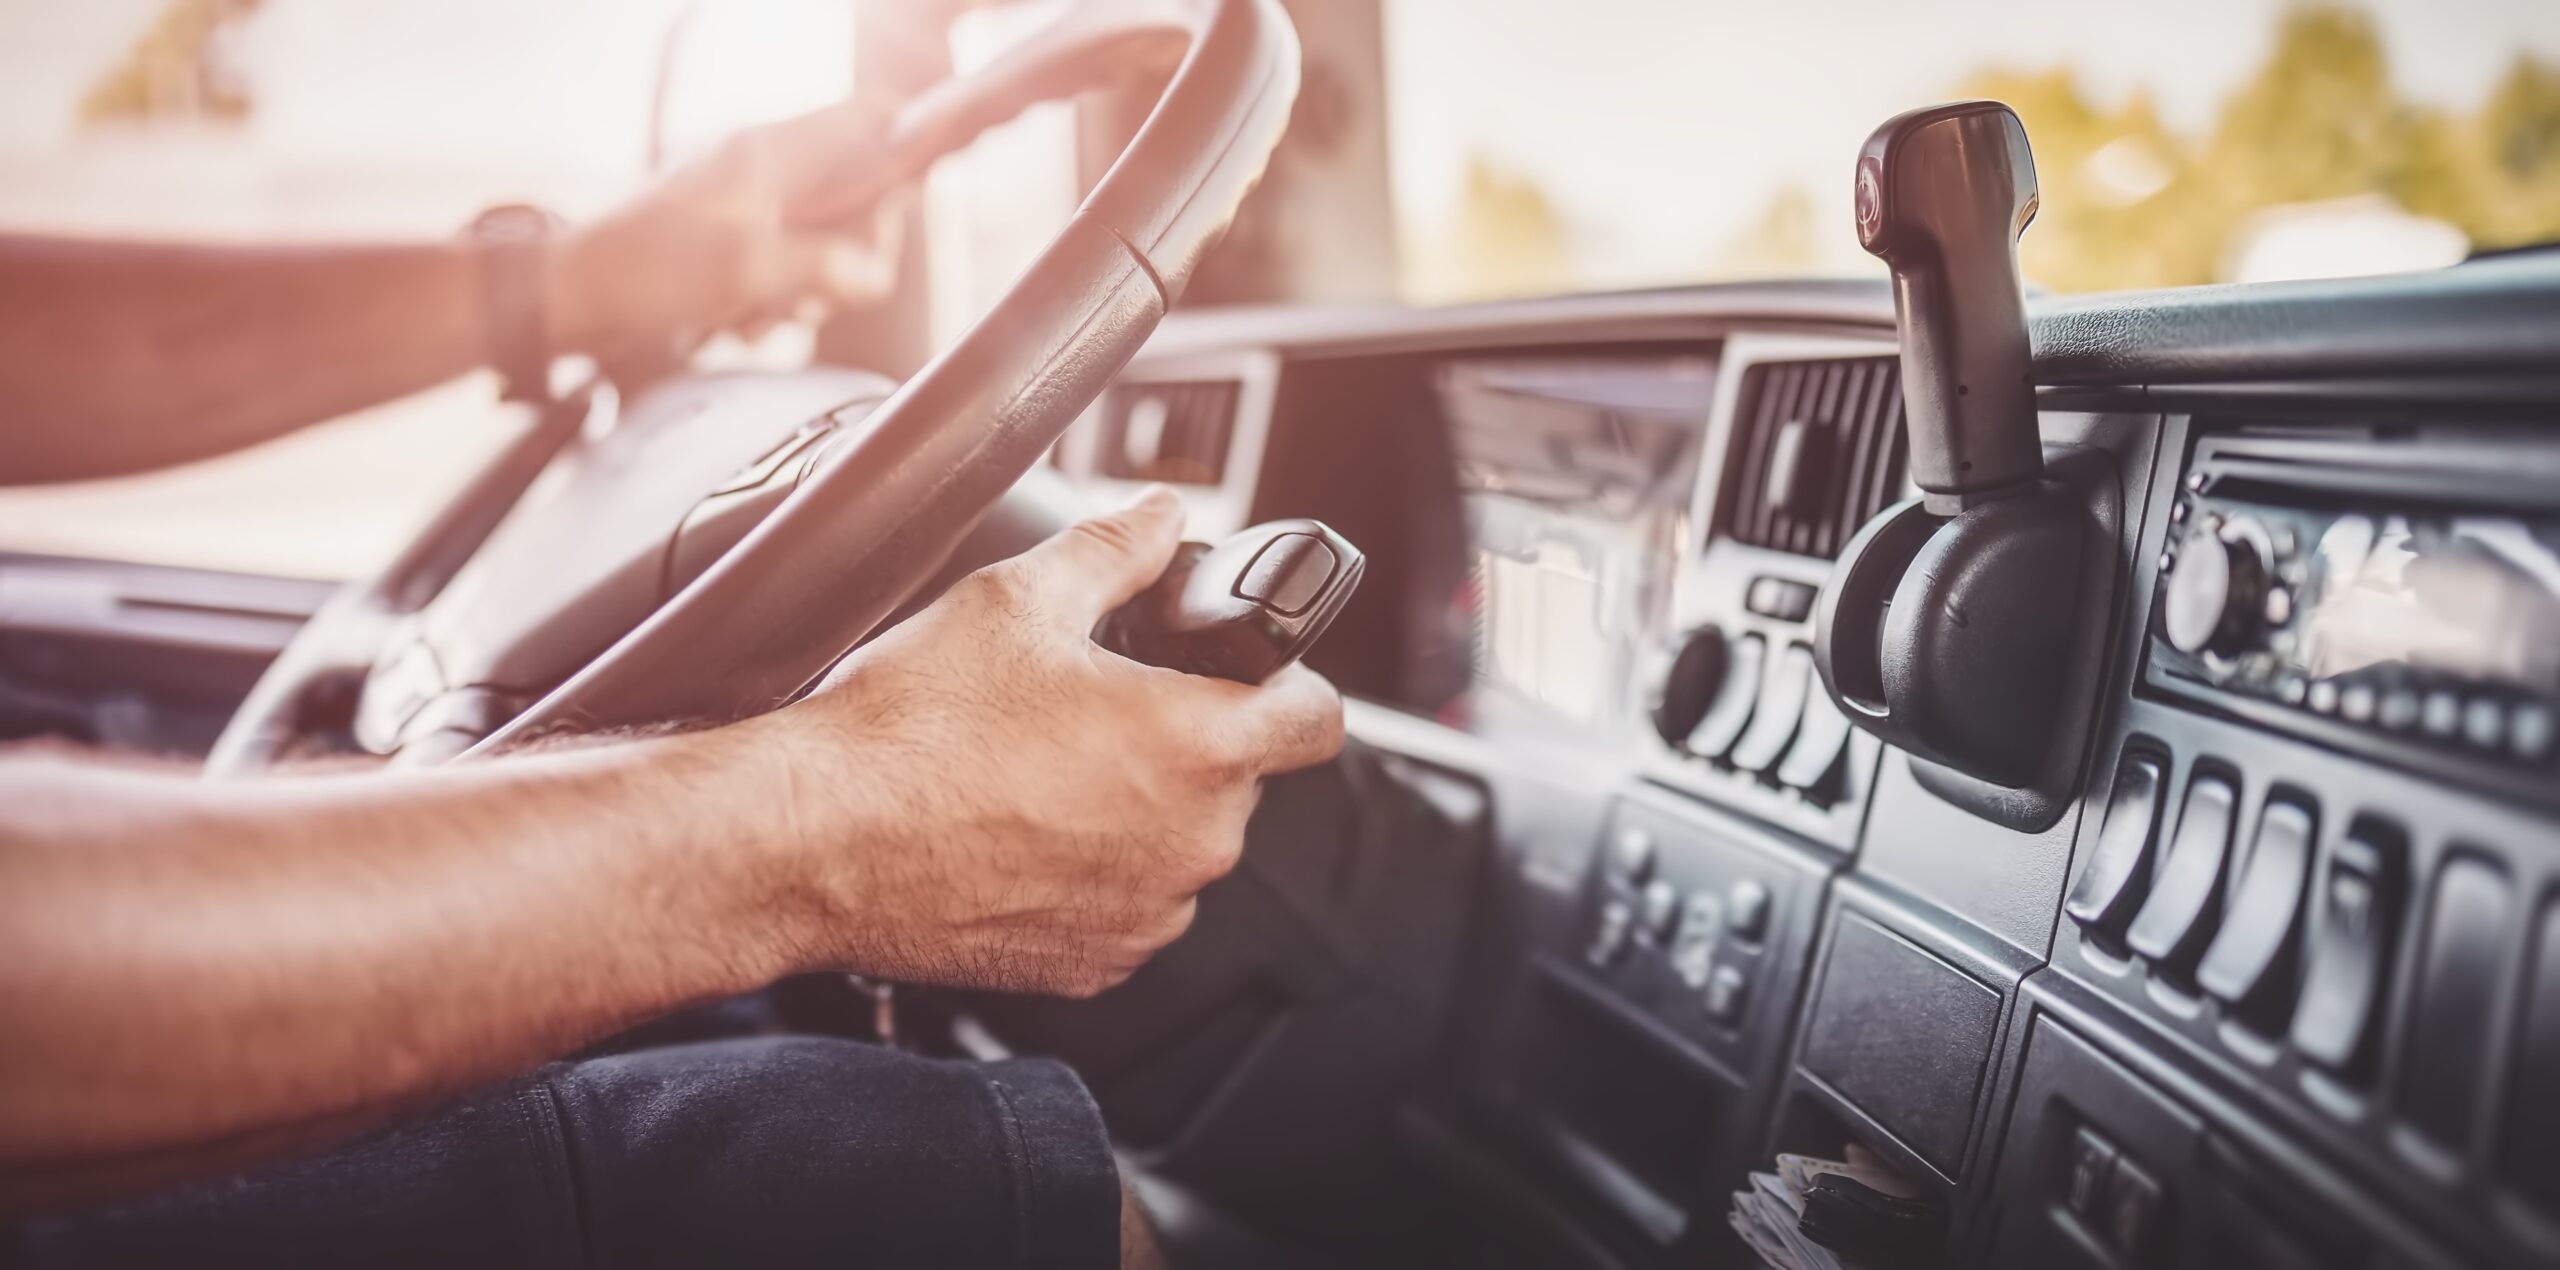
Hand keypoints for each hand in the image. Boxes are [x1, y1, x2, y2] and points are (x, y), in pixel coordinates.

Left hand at [544, 95, 912, 368]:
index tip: (906, 203)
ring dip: (809, 287)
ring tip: (763, 313)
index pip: (867, 117)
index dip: (905, 149)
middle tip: (821, 292)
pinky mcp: (729, 235)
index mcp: (771, 150)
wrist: (567, 297)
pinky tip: (741, 320)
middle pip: (857, 193)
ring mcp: (746, 199)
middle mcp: (763, 165)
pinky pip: (785, 261)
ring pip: (825, 237)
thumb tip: (877, 275)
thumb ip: (825, 268)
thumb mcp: (746, 272)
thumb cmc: (641, 273)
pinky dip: (776, 296)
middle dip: (851, 253)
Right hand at [752, 487, 1345, 996]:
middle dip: (1184, 740)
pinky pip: (1128, 906)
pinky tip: (1018, 833)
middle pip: (1237, 778)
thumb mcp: (1017, 600)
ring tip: (1040, 771)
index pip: (1319, 719)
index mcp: (1199, 747)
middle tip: (1094, 708)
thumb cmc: (911, 728)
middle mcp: (1193, 843)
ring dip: (1138, 810)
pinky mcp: (1094, 964)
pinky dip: (1093, 872)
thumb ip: (1116, 549)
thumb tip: (1162, 515)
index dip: (1293, 682)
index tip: (1254, 674)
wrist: (814, 843)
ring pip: (1179, 845)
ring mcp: (1146, 914)